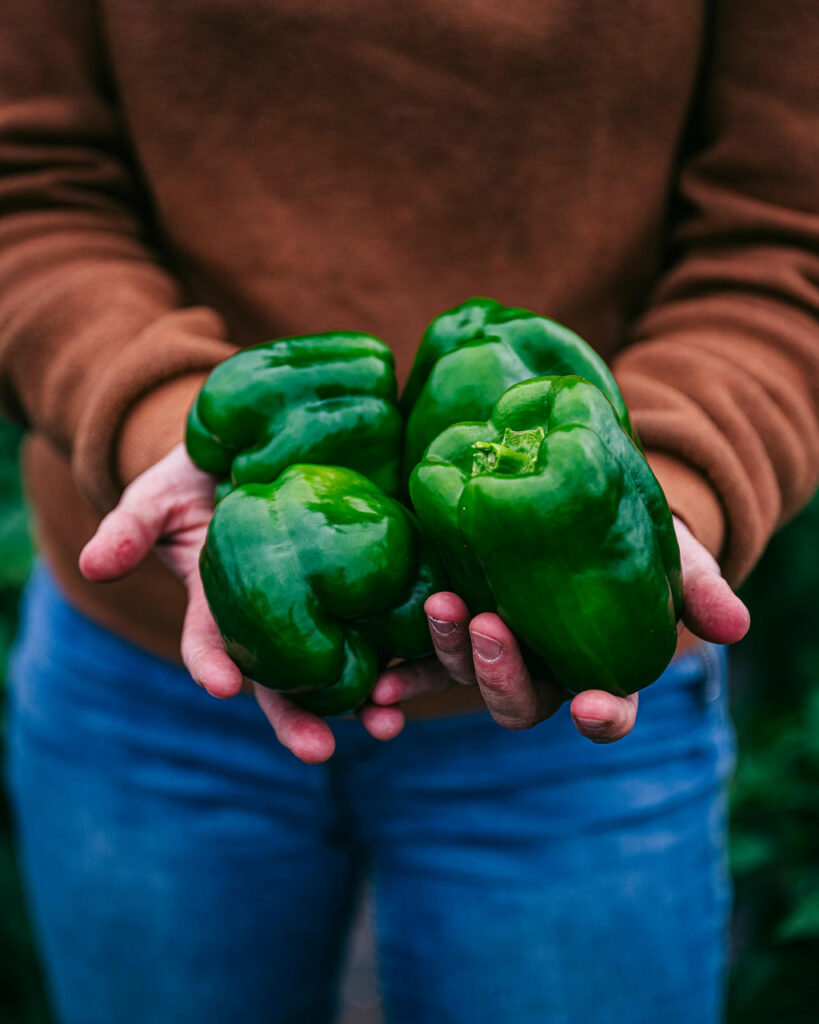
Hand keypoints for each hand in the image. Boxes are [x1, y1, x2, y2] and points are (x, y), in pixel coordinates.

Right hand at [79, 444, 402, 763]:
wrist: (253, 453)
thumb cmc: (197, 479)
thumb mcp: (157, 496)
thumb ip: (130, 528)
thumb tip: (91, 567)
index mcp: (216, 610)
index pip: (209, 648)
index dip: (211, 666)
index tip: (219, 685)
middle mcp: (268, 622)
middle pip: (281, 681)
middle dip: (297, 719)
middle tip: (320, 750)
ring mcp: (316, 606)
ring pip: (338, 666)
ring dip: (361, 700)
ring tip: (387, 722)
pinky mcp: (360, 580)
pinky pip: (382, 621)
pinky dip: (401, 649)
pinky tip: (426, 663)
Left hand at [370, 515, 749, 742]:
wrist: (571, 498)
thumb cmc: (632, 533)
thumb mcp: (672, 550)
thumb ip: (697, 587)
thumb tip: (738, 627)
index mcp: (596, 670)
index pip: (606, 711)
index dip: (601, 717)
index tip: (591, 707)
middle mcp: (539, 672)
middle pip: (518, 701)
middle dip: (501, 674)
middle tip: (489, 625)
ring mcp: (488, 653)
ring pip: (463, 675)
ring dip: (443, 659)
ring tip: (437, 610)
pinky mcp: (447, 627)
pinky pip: (417, 662)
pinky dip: (396, 677)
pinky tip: (376, 686)